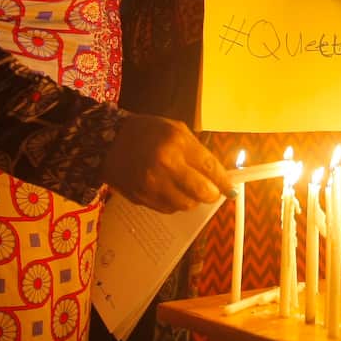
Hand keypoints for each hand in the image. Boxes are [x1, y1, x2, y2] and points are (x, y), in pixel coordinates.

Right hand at [100, 114, 235, 212]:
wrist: (107, 142)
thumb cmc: (147, 132)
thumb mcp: (176, 130)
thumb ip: (198, 152)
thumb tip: (219, 175)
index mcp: (177, 142)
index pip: (210, 167)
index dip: (224, 182)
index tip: (232, 190)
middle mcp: (165, 165)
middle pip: (201, 192)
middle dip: (211, 194)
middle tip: (211, 192)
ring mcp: (152, 184)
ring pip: (186, 204)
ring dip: (192, 200)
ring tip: (186, 189)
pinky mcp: (142, 198)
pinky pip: (169, 209)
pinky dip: (175, 203)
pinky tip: (169, 191)